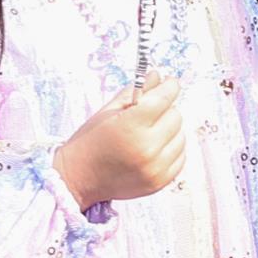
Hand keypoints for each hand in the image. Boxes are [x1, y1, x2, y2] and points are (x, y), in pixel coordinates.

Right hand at [54, 78, 184, 206]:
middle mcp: (147, 148)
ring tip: (148, 134)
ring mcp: (155, 168)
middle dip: (164, 110)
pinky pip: (180, 157)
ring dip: (169, 131)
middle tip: (148, 115)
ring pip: (180, 136)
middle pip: (176, 116)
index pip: (166, 97)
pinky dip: (170, 150)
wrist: (77, 178)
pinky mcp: (160, 182)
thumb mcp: (108, 110)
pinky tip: (153, 149)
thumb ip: (136, 91)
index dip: (169, 86)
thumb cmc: (90, 141)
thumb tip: (158, 76)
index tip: (168, 83)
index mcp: (131, 125)